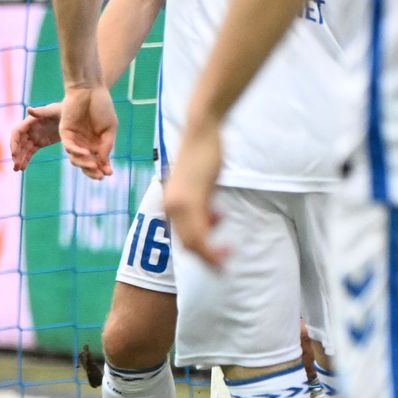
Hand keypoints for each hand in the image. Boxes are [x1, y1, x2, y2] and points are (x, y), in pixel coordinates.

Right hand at [10, 102, 60, 171]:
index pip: (17, 132)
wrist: (74, 117)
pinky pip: (30, 152)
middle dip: (16, 154)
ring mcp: (34, 136)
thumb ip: (41, 111)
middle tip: (16, 166)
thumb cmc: (64, 110)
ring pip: (23, 149)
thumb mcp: (54, 111)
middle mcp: (29, 129)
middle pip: (18, 142)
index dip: (14, 143)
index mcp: (30, 121)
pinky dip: (26, 160)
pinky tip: (23, 168)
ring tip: (17, 169)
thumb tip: (28, 109)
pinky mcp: (40, 142)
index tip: (14, 154)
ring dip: (19, 159)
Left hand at [59, 84, 116, 179]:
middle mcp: (84, 143)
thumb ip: (107, 145)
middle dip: (93, 171)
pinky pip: (69, 147)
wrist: (90, 90)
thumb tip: (103, 162)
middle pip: (86, 163)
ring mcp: (74, 139)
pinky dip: (77, 152)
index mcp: (96, 143)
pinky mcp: (65, 132)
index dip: (103, 168)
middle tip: (99, 176)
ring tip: (93, 165)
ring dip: (85, 164)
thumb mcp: (110, 128)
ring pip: (76, 158)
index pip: (98, 161)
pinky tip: (86, 153)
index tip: (109, 173)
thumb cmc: (102, 106)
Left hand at [164, 121, 224, 268]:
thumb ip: (203, 204)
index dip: (201, 251)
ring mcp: (179, 203)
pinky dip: (211, 244)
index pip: (183, 238)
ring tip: (226, 256)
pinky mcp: (191, 199)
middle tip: (223, 264)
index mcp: (171, 204)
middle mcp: (171, 206)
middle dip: (206, 258)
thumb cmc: (203, 155)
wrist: (201, 133)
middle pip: (188, 244)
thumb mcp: (202, 185)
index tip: (218, 254)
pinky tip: (225, 247)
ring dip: (210, 255)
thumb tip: (213, 220)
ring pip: (193, 242)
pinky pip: (200, 231)